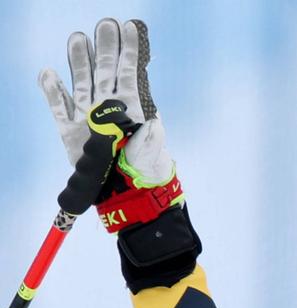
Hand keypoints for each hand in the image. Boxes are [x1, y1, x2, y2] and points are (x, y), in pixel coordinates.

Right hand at [38, 18, 199, 289]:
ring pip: (80, 83)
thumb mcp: (152, 156)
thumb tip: (151, 123)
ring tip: (77, 38)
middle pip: (104, 71)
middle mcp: (108, 108)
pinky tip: (48, 73)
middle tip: (105, 24)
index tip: (130, 27)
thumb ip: (151, 138)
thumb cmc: (147, 174)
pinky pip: (58, 107)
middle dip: (105, 47)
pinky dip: (51, 90)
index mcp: (131, 108)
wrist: (130, 198)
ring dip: (78, 61)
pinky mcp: (70, 133)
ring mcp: (88, 119)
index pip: (129, 73)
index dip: (128, 51)